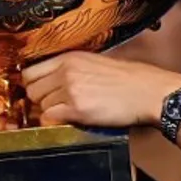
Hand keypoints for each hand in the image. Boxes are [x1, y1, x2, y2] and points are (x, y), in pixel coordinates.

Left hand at [19, 51, 180, 129]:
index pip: (30, 71)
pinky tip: (71, 120)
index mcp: (70, 58)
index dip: (33, 85)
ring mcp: (71, 89)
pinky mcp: (77, 108)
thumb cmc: (129, 80)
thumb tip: (53, 83)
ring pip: (40, 105)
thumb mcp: (96, 64)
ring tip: (69, 113)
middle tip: (55, 107)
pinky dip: (56, 122)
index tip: (40, 94)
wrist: (149, 92)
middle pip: (31, 90)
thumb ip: (72, 70)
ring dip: (50, 112)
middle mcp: (66, 70)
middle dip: (39, 101)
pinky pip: (49, 118)